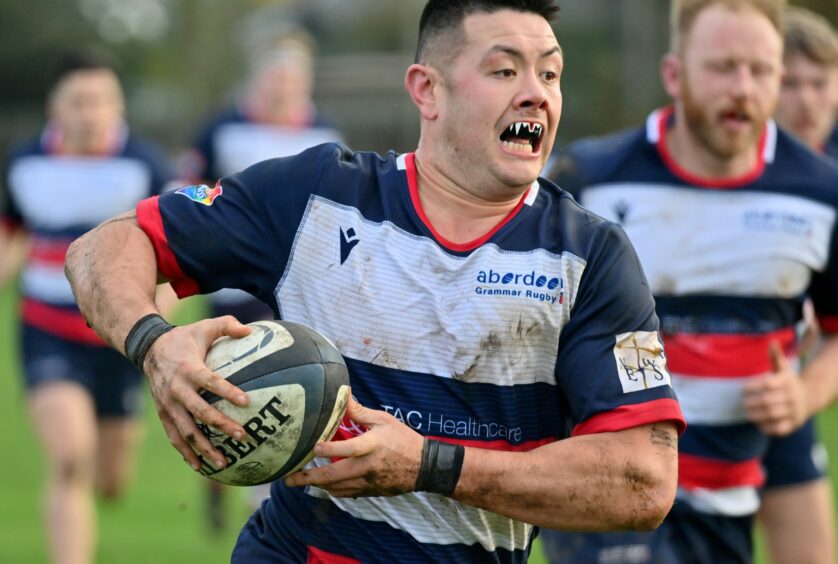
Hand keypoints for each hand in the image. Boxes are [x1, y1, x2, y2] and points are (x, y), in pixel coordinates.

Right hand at [142, 315, 251, 469]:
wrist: (149, 350)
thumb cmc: (184, 338)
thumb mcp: (204, 327)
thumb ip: (227, 325)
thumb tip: (251, 330)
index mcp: (188, 369)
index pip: (210, 382)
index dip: (227, 392)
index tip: (246, 402)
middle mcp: (176, 390)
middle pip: (200, 412)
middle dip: (221, 425)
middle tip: (242, 435)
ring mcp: (168, 405)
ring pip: (186, 431)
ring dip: (205, 448)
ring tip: (224, 462)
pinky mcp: (164, 415)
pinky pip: (175, 438)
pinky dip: (186, 453)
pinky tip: (200, 467)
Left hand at [284, 397, 424, 496]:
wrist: (424, 467)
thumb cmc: (403, 439)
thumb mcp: (384, 420)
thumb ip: (359, 411)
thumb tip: (342, 395)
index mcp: (372, 445)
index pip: (349, 448)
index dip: (330, 449)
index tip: (313, 447)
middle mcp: (368, 466)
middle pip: (334, 476)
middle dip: (309, 479)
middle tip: (289, 479)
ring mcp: (368, 482)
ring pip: (336, 488)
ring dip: (317, 485)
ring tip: (299, 481)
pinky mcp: (369, 491)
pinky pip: (346, 493)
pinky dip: (332, 489)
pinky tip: (323, 484)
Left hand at [742, 341, 807, 435]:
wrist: (809, 398)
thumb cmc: (788, 381)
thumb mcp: (783, 368)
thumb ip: (775, 357)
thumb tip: (771, 342)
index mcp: (787, 381)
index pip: (767, 384)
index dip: (752, 386)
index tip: (742, 389)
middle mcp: (792, 396)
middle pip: (767, 401)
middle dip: (752, 403)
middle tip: (743, 403)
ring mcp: (794, 411)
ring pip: (772, 415)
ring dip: (756, 415)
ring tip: (748, 414)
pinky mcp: (794, 424)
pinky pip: (778, 428)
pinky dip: (766, 427)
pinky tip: (759, 423)